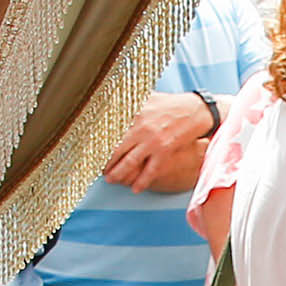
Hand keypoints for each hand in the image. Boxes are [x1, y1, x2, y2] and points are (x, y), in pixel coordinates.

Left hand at [101, 89, 216, 194]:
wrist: (195, 111)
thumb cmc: (171, 104)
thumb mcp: (147, 97)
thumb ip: (130, 101)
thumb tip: (113, 100)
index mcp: (133, 114)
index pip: (110, 132)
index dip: (99, 143)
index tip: (91, 151)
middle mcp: (140, 129)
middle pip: (115, 150)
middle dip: (105, 162)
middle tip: (97, 169)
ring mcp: (152, 142)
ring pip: (129, 163)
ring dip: (118, 174)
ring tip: (110, 179)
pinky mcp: (164, 152)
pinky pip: (150, 171)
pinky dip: (142, 181)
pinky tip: (135, 188)